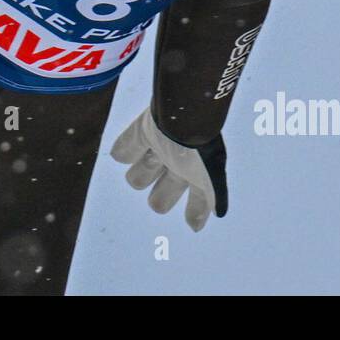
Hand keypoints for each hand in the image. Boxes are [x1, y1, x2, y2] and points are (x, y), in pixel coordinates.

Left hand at [110, 108, 228, 231]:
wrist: (184, 115)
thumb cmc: (199, 146)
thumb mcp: (211, 175)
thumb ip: (210, 196)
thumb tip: (219, 213)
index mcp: (197, 174)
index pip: (197, 198)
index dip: (195, 211)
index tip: (191, 225)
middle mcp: (178, 164)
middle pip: (163, 194)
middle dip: (159, 196)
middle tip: (161, 187)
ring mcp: (160, 149)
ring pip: (140, 173)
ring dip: (141, 171)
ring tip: (150, 158)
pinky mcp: (142, 132)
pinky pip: (126, 147)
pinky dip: (122, 150)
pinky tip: (120, 153)